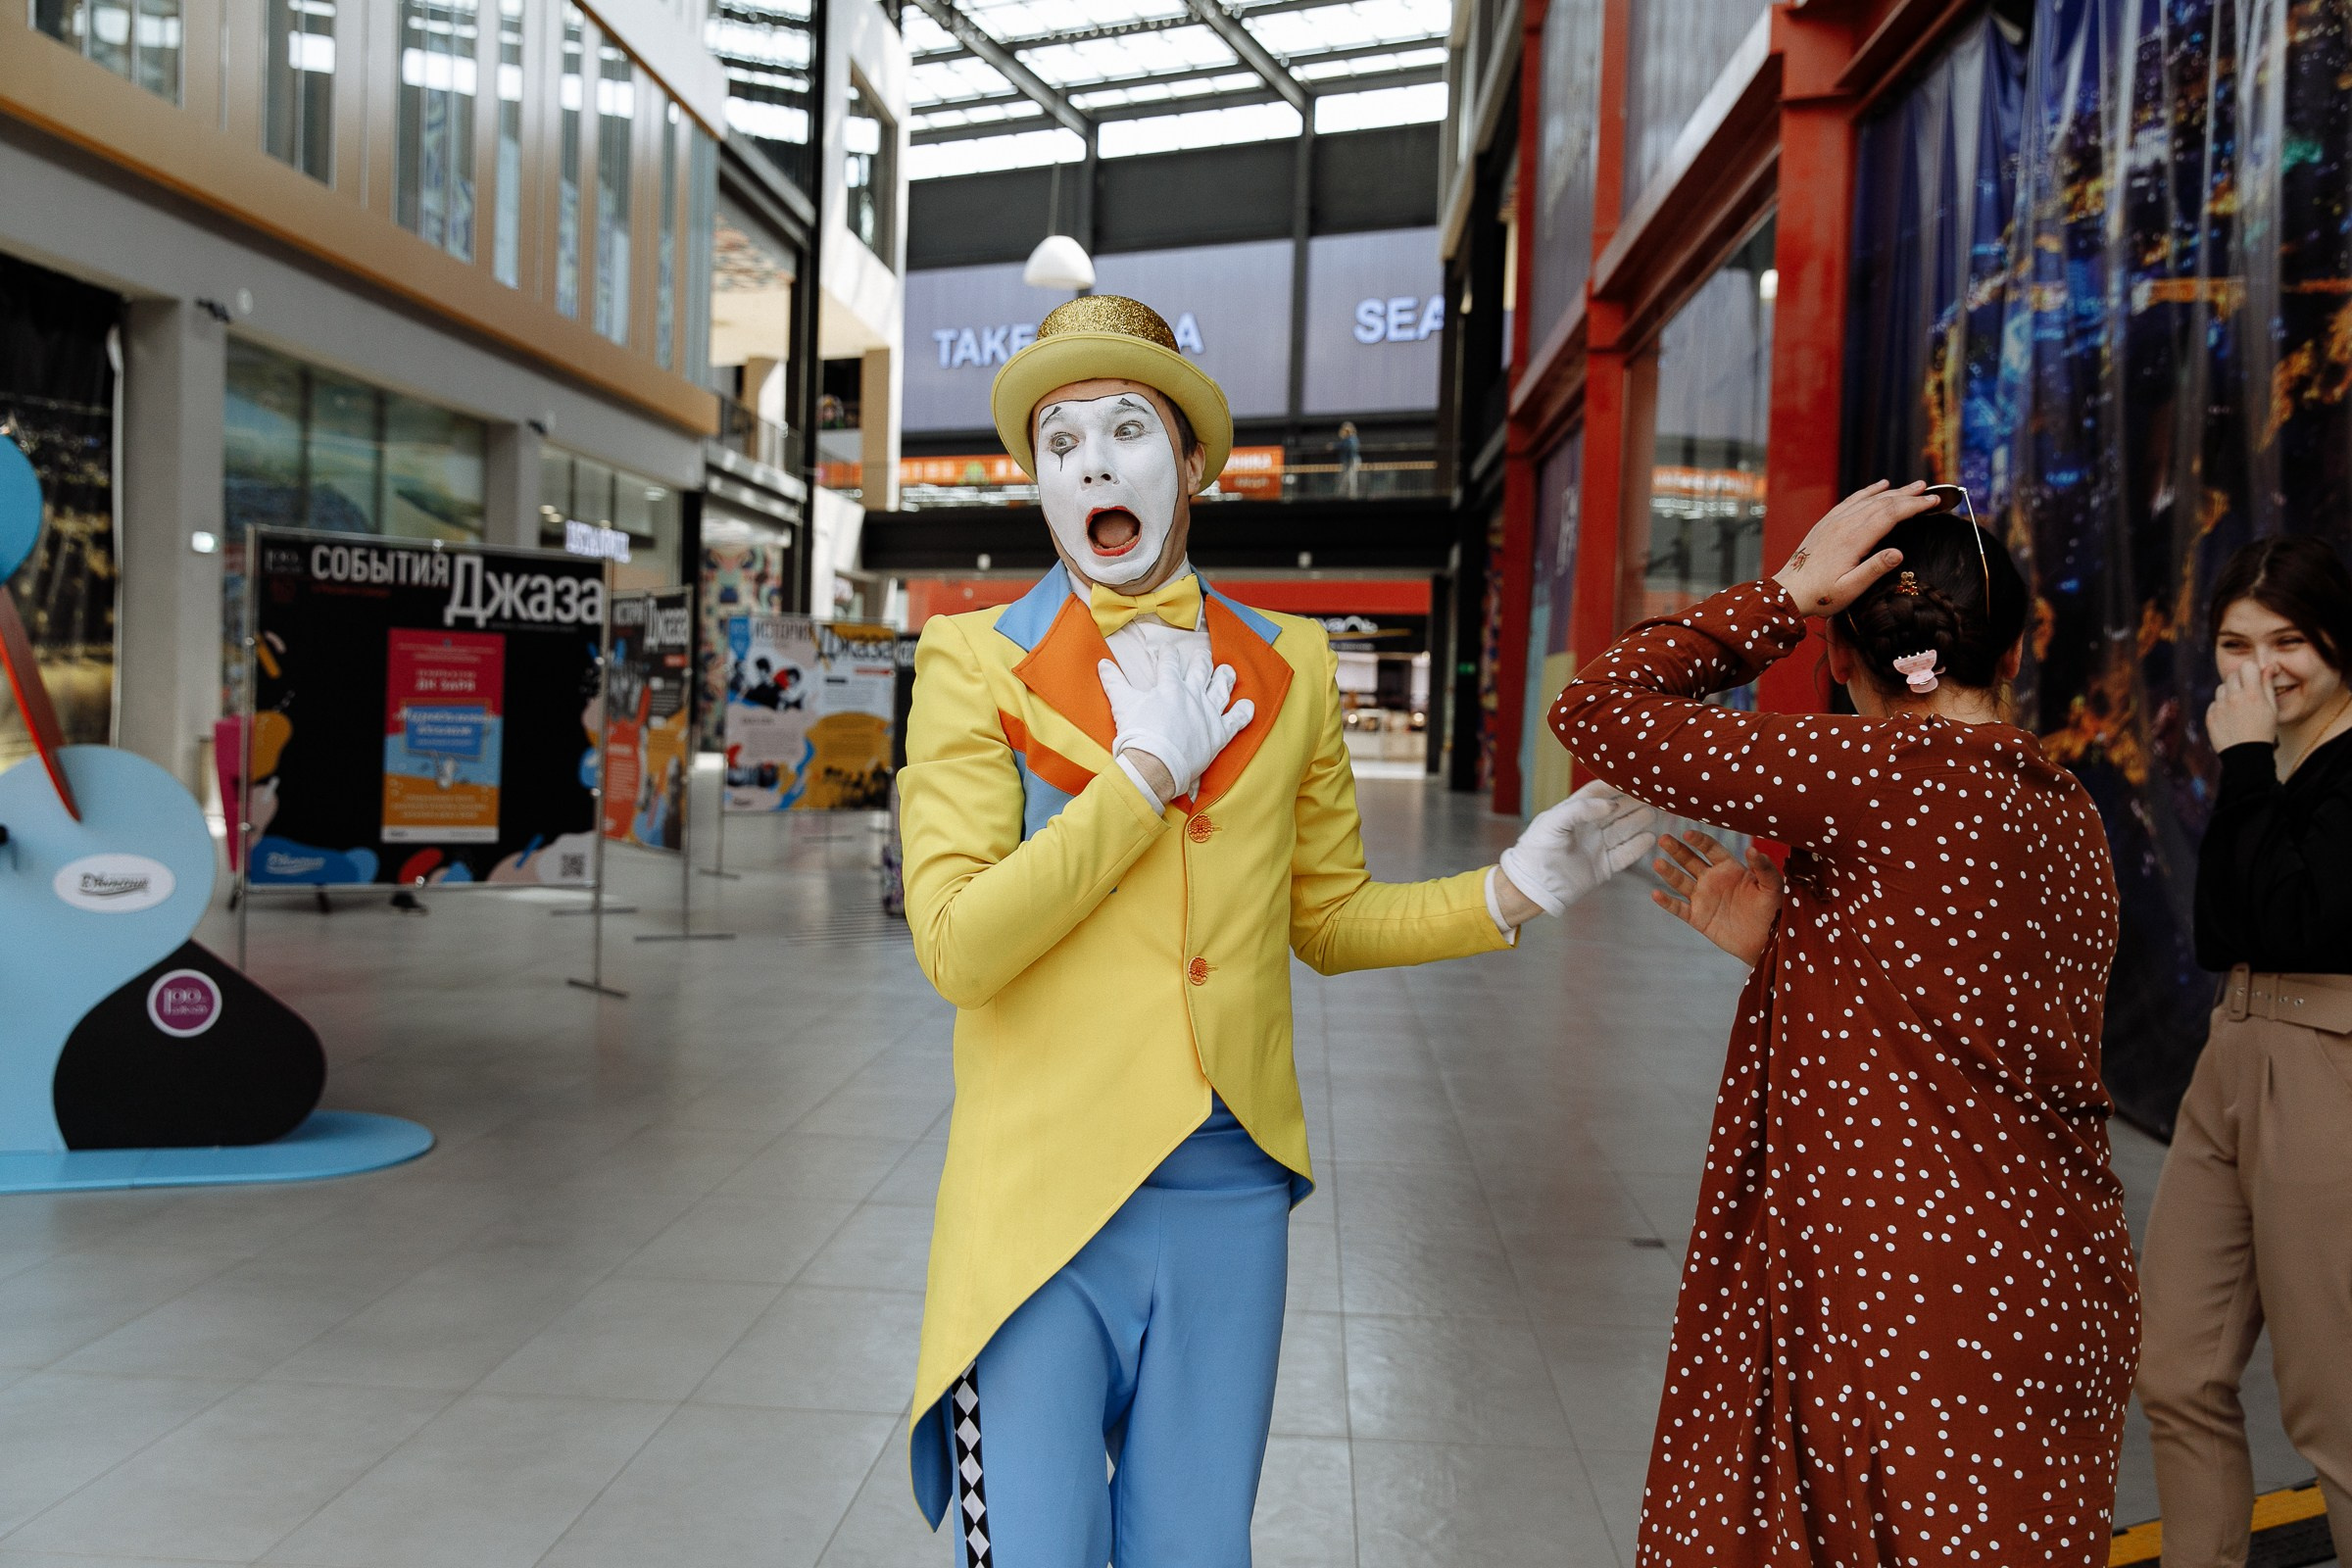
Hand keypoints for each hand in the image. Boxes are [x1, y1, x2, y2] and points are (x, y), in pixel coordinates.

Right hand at [1098, 653, 1254, 801]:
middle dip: (1202, 661)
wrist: (1154, 765)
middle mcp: (1192, 695)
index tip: (1168, 651)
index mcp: (1169, 686)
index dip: (1168, 654)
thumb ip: (1113, 681)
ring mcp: (1208, 713)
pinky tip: (1249, 706)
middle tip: (1203, 656)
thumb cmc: (1136, 735)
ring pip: (1222, 689)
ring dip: (1226, 678)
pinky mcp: (1219, 734)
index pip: (1170, 663)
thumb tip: (1101, 663)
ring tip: (1228, 671)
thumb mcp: (1122, 704)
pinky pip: (1237, 720)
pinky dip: (1244, 712)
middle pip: (1201, 670)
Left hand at [1495, 780, 1659, 918]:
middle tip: (1651, 794)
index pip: (1596, 793)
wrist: (1533, 886)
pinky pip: (1625, 855)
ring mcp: (1597, 847)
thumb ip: (1580, 808)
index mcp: (1573, 813)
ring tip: (1653, 812)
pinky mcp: (1603, 867)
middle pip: (1615, 811)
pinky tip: (1650, 837)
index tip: (1630, 778)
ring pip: (1623, 831)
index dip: (1613, 785)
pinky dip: (1638, 847)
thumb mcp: (1554, 821)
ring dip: (1638, 821)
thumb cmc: (1537, 849)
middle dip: (1632, 802)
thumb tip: (1610, 805)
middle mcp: (1587, 828)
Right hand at [1650, 830, 1783, 965]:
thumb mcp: (1772, 887)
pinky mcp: (1698, 918)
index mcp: (1729, 869)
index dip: (1699, 841)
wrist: (1767, 942)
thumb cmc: (1773, 911)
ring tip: (1657, 862)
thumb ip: (1763, 867)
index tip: (1688, 833)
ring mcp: (1703, 898)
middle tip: (1664, 839)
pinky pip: (1679, 908)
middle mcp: (1713, 880)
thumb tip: (1752, 849)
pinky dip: (1667, 902)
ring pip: (1680, 881)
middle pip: (1690, 861)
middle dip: (1677, 850)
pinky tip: (1656, 894)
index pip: (1710, 849)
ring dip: (1668, 872)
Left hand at [1771, 481, 1942, 616]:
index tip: (1933, 503)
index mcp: (1853, 540)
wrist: (1787, 591)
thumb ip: (1875, 569)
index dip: (1913, 506)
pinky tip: (1880, 486)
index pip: (1890, 515)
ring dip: (1893, 491)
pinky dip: (1868, 491)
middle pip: (1882, 503)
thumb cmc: (1821, 595)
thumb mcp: (1850, 589)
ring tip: (1914, 486)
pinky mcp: (1826, 523)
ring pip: (1868, 499)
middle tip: (1931, 492)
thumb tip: (1899, 552)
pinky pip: (1851, 500)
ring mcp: (1833, 521)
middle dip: (1909, 496)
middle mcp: (1843, 525)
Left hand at [2206, 660, 2280, 751]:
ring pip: (2221, 688)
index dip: (2251, 671)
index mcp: (2253, 694)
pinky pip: (2214, 703)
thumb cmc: (2263, 731)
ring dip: (2229, 693)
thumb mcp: (2272, 708)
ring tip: (2238, 708)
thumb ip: (2267, 685)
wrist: (2246, 756)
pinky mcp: (2210, 715)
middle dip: (2240, 681)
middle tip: (2247, 694)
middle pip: (2232, 675)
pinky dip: (2221, 707)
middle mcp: (2234, 698)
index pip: (2247, 666)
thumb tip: (2269, 667)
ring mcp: (2220, 707)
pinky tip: (2230, 718)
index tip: (2254, 679)